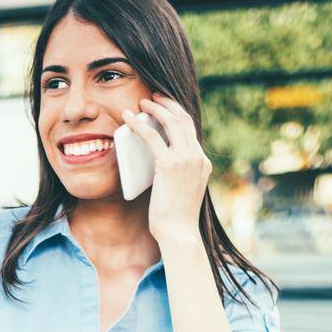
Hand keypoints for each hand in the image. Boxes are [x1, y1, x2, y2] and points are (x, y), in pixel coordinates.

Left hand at [121, 92, 211, 244]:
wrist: (179, 234)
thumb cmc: (175, 220)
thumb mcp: (181, 191)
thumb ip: (175, 174)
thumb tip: (155, 163)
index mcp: (203, 163)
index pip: (191, 131)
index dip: (177, 115)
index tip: (165, 108)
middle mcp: (197, 157)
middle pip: (184, 119)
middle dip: (169, 104)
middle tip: (154, 97)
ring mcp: (186, 159)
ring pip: (172, 121)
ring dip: (156, 108)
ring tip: (142, 102)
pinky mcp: (169, 165)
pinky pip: (152, 136)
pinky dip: (139, 124)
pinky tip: (128, 118)